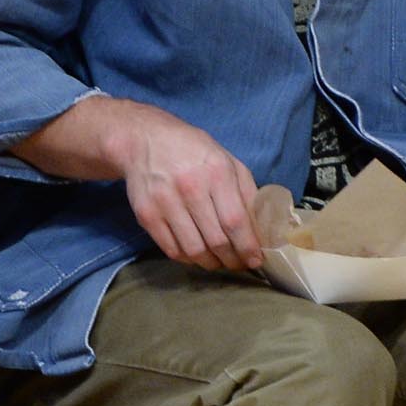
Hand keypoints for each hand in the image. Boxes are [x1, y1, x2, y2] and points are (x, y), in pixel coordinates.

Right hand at [109, 108, 264, 271]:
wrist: (145, 140)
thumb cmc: (194, 152)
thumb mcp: (228, 161)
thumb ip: (246, 192)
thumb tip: (261, 228)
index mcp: (217, 173)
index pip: (235, 221)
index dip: (247, 246)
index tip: (255, 260)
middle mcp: (190, 187)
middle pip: (216, 240)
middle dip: (232, 259)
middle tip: (238, 264)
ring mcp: (165, 202)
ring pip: (193, 249)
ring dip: (211, 263)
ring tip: (219, 262)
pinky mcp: (146, 214)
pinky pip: (171, 249)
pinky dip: (188, 259)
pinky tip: (197, 256)